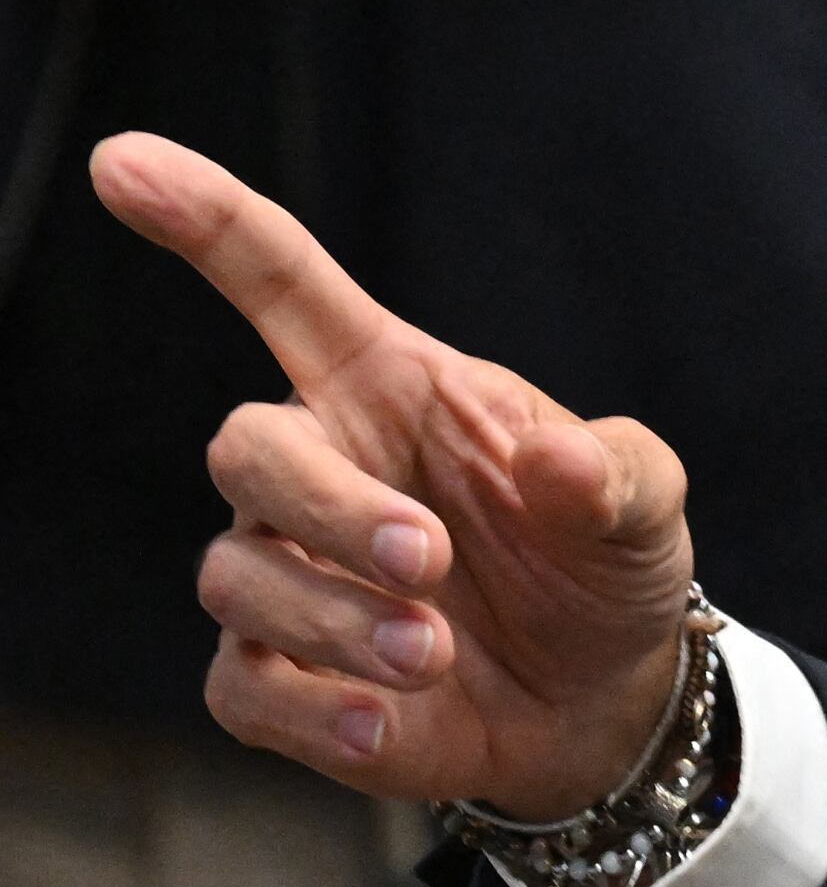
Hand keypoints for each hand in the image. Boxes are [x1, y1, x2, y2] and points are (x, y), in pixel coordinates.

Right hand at [95, 132, 703, 814]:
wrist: (609, 698)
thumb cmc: (601, 567)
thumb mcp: (642, 507)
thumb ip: (616, 473)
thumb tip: (561, 462)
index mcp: (388, 389)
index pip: (278, 283)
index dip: (205, 221)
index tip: (123, 162)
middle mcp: (318, 471)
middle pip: (247, 451)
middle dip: (329, 508)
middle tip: (429, 559)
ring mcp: (286, 576)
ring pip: (238, 578)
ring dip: (336, 618)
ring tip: (437, 652)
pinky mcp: (280, 680)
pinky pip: (242, 690)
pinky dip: (311, 711)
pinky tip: (382, 725)